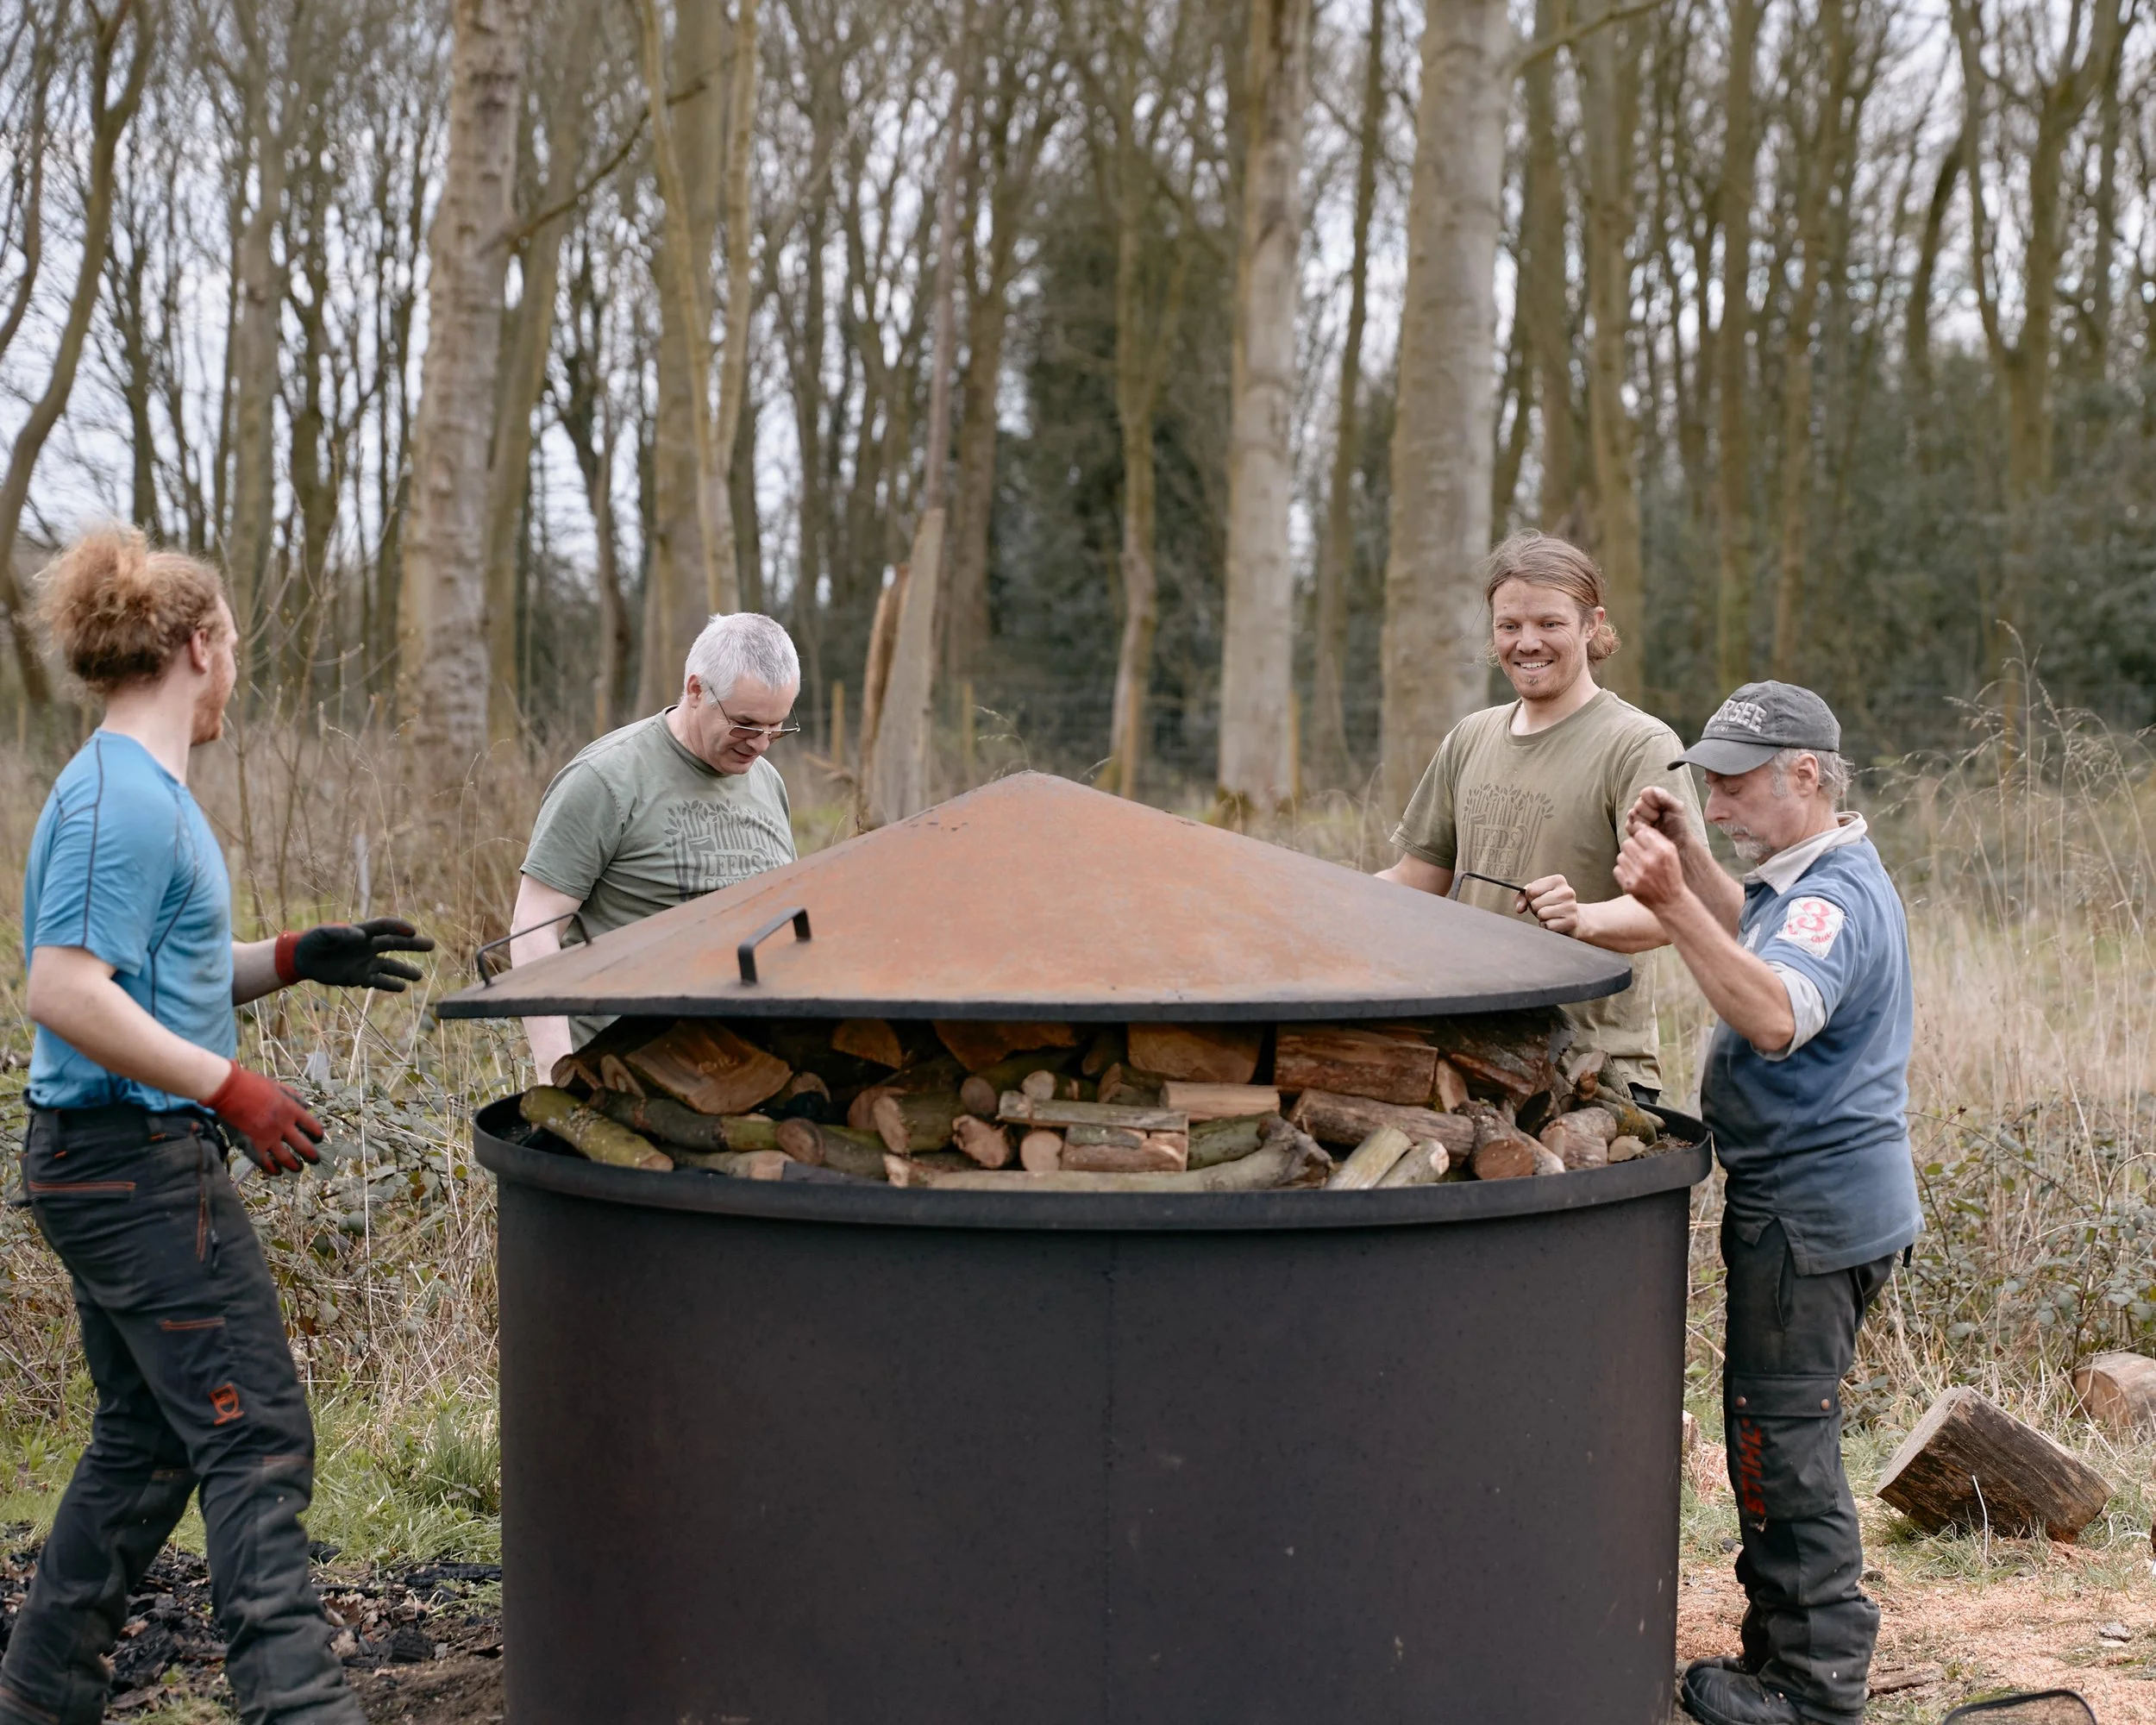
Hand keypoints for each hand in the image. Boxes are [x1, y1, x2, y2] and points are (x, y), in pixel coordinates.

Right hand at [205, 1061, 324, 1173]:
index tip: (318, 1139)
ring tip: (298, 1168)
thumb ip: (293, 1097)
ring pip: (286, 1158)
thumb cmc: (252, 1085)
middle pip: (303, 1146)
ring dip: (294, 1165)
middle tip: (314, 1160)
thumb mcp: (278, 1087)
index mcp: (292, 1110)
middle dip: (311, 1156)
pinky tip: (277, 1171)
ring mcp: (268, 1138)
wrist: (230, 1090)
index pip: (312, 1126)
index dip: (317, 1135)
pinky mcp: (253, 1146)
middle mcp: (284, 1126)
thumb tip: (306, 1105)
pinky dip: (272, 1169)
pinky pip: (265, 1162)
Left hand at [276, 918, 433, 991]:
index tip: (413, 930)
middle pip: (395, 944)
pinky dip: (390, 985)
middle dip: (413, 945)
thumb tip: (361, 936)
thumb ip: (341, 933)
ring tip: (420, 976)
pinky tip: (402, 988)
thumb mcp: (323, 934)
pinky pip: (378, 981)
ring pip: (390, 966)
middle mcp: (368, 946)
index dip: (399, 927)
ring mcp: (365, 962)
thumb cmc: (312, 941)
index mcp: (361, 932)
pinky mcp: (359, 976)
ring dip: (405, 970)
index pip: (385, 927)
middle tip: (431, 945)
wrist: (302, 959)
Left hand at [1518, 874, 1582, 936]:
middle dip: (1536, 908)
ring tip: (1551, 915)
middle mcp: (1567, 891)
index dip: (1530, 897)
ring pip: (1541, 914)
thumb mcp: (1535, 895)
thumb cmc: (1551, 904)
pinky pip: (1548, 925)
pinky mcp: (1571, 921)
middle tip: (1545, 908)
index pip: (1531, 890)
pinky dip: (1547, 926)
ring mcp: (1571, 906)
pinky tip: (1555, 923)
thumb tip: (1519, 908)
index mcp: (1558, 880)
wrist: (1571, 918)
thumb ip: (1522, 897)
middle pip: (1535, 903)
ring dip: (1542, 918)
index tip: (1539, 898)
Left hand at [1614, 825, 1687, 911]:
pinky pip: (1617, 870)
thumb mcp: (1671, 852)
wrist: (1670, 901)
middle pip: (1627, 843)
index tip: (1643, 844)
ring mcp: (1637, 875)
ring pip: (1620, 856)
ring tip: (1637, 866)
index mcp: (1661, 852)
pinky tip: (1633, 875)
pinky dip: (1623, 871)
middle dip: (1632, 848)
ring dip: (1627, 859)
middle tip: (1639, 855)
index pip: (1639, 833)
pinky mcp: (1628, 886)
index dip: (1640, 837)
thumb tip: (1637, 825)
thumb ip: (1656, 837)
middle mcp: (1648, 862)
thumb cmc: (1670, 873)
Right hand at [1624, 785, 1693, 845]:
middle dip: (1648, 814)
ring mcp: (1637, 818)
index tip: (1660, 810)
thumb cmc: (1679, 826)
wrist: (1677, 845)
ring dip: (1643, 822)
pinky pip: (1629, 826)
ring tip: (1654, 828)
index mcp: (1654, 798)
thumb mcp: (1677, 809)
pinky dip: (1638, 829)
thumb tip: (1652, 790)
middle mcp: (1644, 806)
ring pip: (1632, 815)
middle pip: (1638, 805)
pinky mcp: (1633, 829)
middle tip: (1657, 820)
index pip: (1645, 793)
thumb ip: (1666, 797)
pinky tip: (1647, 833)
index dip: (1652, 802)